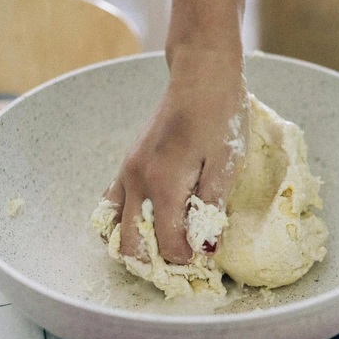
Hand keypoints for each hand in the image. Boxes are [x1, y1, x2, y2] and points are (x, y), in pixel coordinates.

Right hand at [104, 46, 248, 263]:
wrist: (201, 76)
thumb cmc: (220, 115)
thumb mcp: (226, 164)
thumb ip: (211, 208)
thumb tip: (205, 250)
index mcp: (162, 184)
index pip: (167, 244)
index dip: (187, 259)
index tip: (206, 259)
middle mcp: (136, 182)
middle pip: (130, 245)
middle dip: (156, 262)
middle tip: (184, 261)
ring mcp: (127, 172)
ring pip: (113, 228)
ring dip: (136, 244)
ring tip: (164, 246)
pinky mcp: (127, 163)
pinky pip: (112, 204)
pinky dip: (124, 222)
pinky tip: (148, 222)